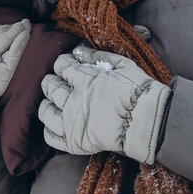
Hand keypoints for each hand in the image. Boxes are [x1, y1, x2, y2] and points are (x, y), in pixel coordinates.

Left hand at [37, 45, 168, 162]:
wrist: (147, 122)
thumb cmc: (138, 92)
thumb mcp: (122, 65)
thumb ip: (98, 56)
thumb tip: (79, 51)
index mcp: (84, 80)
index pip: (61, 66)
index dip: (62, 63)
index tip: (66, 66)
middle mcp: (73, 101)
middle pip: (50, 87)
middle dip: (51, 81)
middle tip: (57, 82)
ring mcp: (72, 123)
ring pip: (45, 111)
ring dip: (46, 103)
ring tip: (53, 102)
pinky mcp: (74, 142)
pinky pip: (50, 137)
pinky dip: (49, 129)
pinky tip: (54, 123)